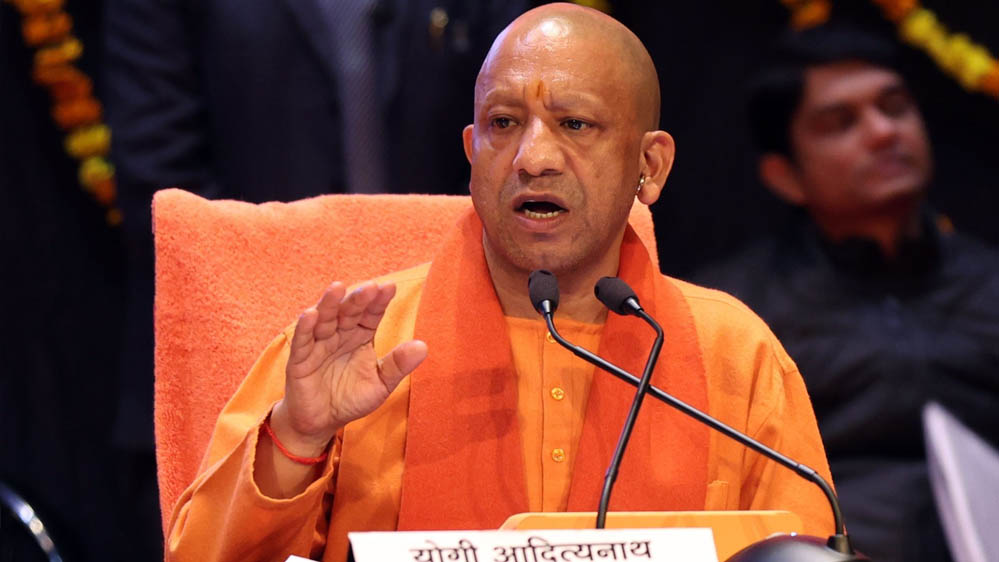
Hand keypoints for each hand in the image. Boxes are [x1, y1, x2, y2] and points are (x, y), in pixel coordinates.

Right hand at [271, 281, 427, 454]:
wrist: (322, 422)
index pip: (371, 314)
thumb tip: (423, 347)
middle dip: (358, 299)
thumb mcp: (380, 384)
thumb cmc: (351, 398)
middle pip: (349, 312)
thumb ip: (398, 365)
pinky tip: (311, 314)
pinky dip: (305, 327)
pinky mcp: (300, 359)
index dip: (379, 302)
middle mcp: (340, 335)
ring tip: (337, 288)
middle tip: (370, 287)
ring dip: (330, 304)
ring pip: (325, 319)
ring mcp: (319, 344)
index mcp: (361, 336)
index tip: (390, 288)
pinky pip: (303, 341)